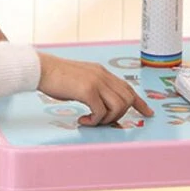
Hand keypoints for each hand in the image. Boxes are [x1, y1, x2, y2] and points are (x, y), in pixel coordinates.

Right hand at [37, 53, 154, 125]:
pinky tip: (83, 120)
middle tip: (103, 121)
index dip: (140, 102)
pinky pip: (101, 112)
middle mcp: (103, 76)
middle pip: (128, 99)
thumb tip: (99, 107)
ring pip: (119, 106)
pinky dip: (95, 121)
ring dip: (108, 119)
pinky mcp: (87, 90)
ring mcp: (96, 82)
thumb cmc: (56, 78)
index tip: (148, 113)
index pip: (128, 88)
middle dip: (119, 115)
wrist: (41, 69)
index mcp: (102, 72)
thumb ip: (94, 89)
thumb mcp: (81, 80)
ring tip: (92, 121)